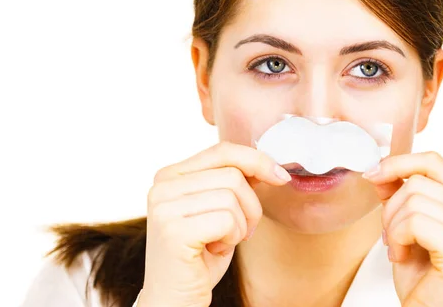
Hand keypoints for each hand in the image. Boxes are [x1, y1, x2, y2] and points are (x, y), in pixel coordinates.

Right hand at [136, 141, 291, 306]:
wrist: (174, 299)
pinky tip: (215, 250)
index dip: (257, 160)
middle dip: (251, 205)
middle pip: (233, 174)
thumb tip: (267, 163)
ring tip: (223, 242)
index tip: (280, 177)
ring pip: (232, 196)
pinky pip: (227, 220)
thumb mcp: (218, 210)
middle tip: (243, 230)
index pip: (222, 150)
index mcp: (170, 175)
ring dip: (241, 225)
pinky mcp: (173, 230)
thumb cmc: (200, 256)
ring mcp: (164, 207)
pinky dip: (233, 238)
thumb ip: (233, 182)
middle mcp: (161, 186)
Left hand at [363, 152, 442, 306]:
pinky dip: (398, 239)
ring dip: (393, 227)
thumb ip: (396, 193)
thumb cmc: (419, 273)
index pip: (433, 161)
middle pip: (417, 180)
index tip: (373, 174)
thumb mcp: (403, 223)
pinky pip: (415, 222)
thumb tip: (379, 169)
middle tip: (392, 234)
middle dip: (391, 207)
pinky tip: (402, 257)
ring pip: (413, 200)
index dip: (398, 163)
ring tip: (399, 248)